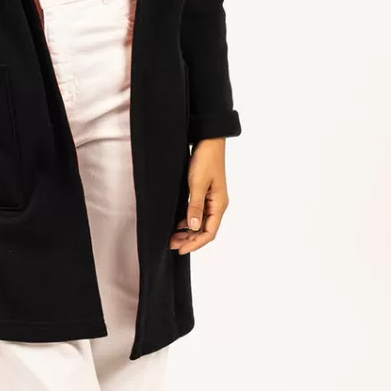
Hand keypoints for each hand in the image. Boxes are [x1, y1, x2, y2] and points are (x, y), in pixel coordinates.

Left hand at [170, 139, 228, 253]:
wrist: (209, 141)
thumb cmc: (206, 160)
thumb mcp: (197, 184)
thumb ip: (195, 206)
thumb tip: (192, 227)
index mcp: (219, 205)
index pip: (209, 232)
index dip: (195, 244)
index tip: (180, 250)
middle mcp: (217, 205)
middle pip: (205, 230)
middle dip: (189, 240)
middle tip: (171, 244)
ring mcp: (212, 200)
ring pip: (201, 223)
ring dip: (188, 231)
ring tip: (172, 236)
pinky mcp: (206, 193)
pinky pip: (198, 213)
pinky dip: (188, 221)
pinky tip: (178, 223)